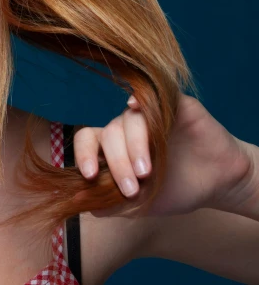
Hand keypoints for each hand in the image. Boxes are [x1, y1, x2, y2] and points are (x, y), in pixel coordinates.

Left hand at [73, 91, 251, 217]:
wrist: (218, 184)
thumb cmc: (175, 190)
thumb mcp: (141, 205)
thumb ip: (112, 203)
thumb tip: (83, 204)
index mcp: (113, 147)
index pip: (88, 140)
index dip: (83, 154)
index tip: (90, 175)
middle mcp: (127, 128)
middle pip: (109, 134)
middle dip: (117, 163)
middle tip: (132, 187)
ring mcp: (150, 115)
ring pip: (130, 120)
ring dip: (134, 147)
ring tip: (147, 174)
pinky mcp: (176, 106)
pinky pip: (157, 96)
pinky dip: (144, 99)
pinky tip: (136, 106)